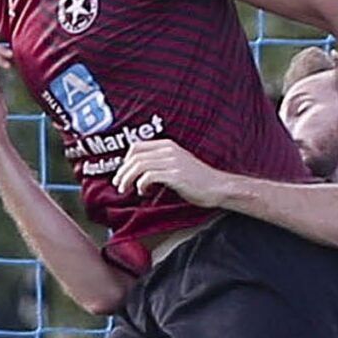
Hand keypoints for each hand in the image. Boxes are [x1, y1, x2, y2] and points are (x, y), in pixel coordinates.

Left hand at [112, 137, 231, 207]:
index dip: (125, 160)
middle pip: (134, 156)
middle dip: (122, 172)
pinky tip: (144, 192)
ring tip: (126, 190)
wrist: (218, 187)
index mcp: (168, 145)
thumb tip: (138, 171)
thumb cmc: (198, 180)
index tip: (122, 173)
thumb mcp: (177, 164)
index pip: (136, 146)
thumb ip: (160, 162)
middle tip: (119, 185)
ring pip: (138, 165)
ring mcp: (172, 162)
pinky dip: (141, 185)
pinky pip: (148, 176)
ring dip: (127, 179)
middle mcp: (169, 150)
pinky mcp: (175, 175)